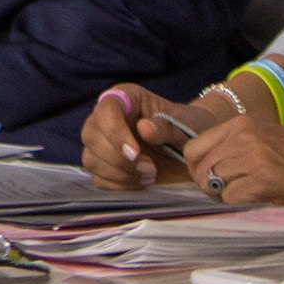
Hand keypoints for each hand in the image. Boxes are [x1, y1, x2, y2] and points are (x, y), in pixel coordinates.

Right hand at [82, 83, 214, 188]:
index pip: (106, 109)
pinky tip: (141, 182)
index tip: (135, 153)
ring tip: (150, 175)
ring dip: (119, 173)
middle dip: (118, 158)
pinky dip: (118, 185)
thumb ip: (166, 126)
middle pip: (90, 135)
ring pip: (90, 158)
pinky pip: (98, 178)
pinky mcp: (104, 164)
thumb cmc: (188, 128)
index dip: (115, 132)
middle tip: (151, 168)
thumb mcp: (185, 124)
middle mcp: (106, 118)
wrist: (192, 147)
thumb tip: (144, 128)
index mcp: (125, 98)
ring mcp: (102, 141)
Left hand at [180, 111, 283, 208]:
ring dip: (225, 196)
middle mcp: (243, 136)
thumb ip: (234, 149)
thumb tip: (203, 170)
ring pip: (212, 183)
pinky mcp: (264, 180)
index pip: (194, 147)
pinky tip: (260, 202)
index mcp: (241, 124)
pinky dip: (240, 205)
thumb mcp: (264, 142)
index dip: (199, 168)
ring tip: (249, 197)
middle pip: (199, 167)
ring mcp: (252, 157)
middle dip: (208, 186)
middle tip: (230, 194)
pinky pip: (231, 198)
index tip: (212, 180)